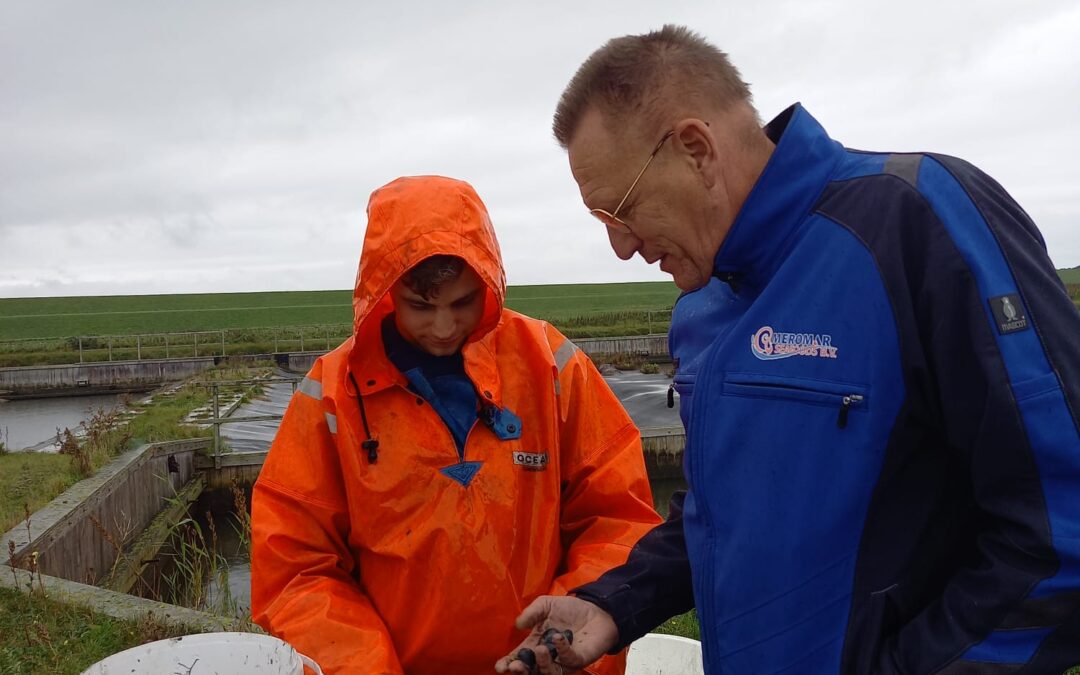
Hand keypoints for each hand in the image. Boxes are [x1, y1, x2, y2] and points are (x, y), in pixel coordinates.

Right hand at [495, 596, 618, 673]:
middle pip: (532, 670)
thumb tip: (518, 625)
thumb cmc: (569, 609)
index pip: (519, 658)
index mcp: (535, 644)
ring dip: (542, 664)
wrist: (595, 609)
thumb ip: (531, 612)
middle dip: (522, 670)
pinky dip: (561, 650)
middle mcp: (548, 656)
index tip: (500, 666)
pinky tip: (557, 637)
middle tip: (515, 666)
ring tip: (539, 650)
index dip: (508, 663)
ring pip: (549, 671)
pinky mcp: (578, 659)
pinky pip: (568, 659)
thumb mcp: (546, 604)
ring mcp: (563, 660)